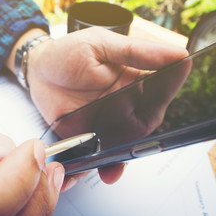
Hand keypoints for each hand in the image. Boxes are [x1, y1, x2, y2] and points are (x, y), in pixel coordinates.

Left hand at [27, 27, 188, 183]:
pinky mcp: (90, 135)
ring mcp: (107, 121)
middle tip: (129, 135)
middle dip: (139, 132)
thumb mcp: (101, 44)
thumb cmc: (67, 54)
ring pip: (127, 142)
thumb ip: (136, 51)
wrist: (38, 72)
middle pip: (145, 122)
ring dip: (124, 154)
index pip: (160, 91)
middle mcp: (124, 103)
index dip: (165, 96)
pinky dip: (106, 164)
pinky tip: (105, 171)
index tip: (158, 102)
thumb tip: (176, 54)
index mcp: (133, 79)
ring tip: (114, 164)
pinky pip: (103, 153)